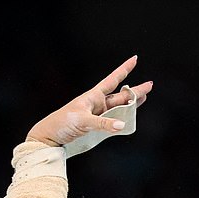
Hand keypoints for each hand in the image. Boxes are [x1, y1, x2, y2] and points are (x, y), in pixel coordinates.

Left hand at [26, 55, 152, 146]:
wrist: (48, 138)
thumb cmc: (62, 124)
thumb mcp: (82, 121)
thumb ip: (103, 123)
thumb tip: (122, 125)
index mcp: (92, 96)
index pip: (112, 80)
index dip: (124, 70)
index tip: (135, 58)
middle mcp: (96, 105)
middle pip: (119, 97)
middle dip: (134, 92)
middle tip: (150, 86)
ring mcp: (96, 117)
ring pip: (117, 110)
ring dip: (130, 106)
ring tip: (142, 99)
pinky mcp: (94, 129)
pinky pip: (111, 123)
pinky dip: (121, 121)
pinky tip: (128, 120)